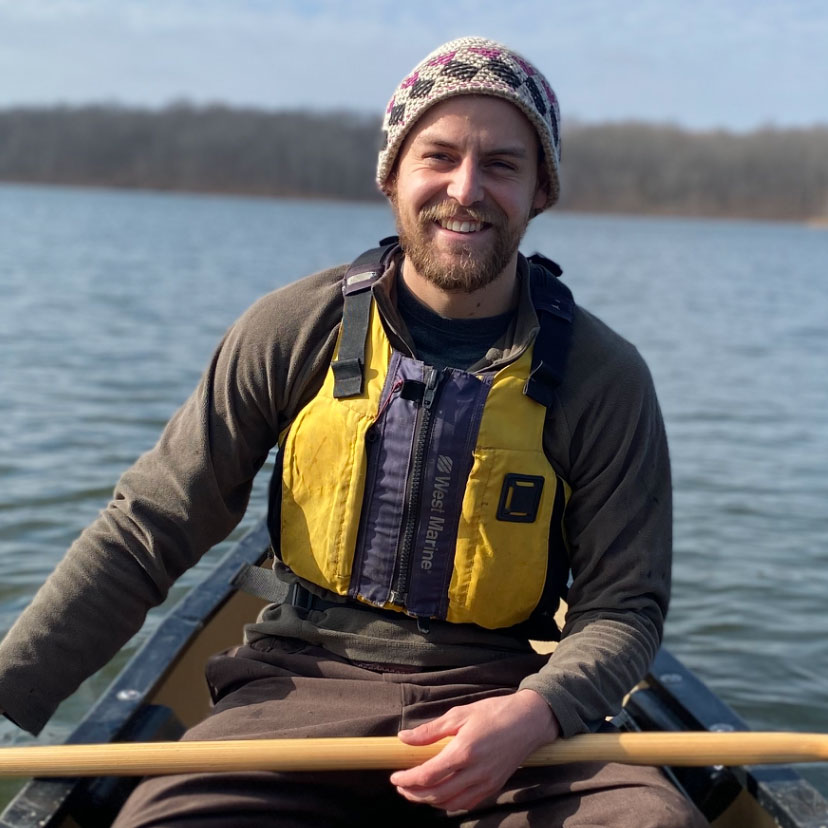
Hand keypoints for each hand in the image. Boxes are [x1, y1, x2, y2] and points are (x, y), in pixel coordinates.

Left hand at [389, 688, 559, 811]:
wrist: (529, 721)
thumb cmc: (494, 712)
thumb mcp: (460, 714)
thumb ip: (430, 730)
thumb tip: (404, 738)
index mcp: (464, 751)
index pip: (428, 775)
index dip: (408, 779)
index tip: (394, 776)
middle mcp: (475, 772)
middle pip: (437, 795)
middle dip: (414, 794)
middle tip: (401, 786)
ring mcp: (486, 782)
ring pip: (451, 804)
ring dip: (429, 801)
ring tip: (416, 791)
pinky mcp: (494, 787)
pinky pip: (467, 803)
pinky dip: (449, 804)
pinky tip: (440, 794)